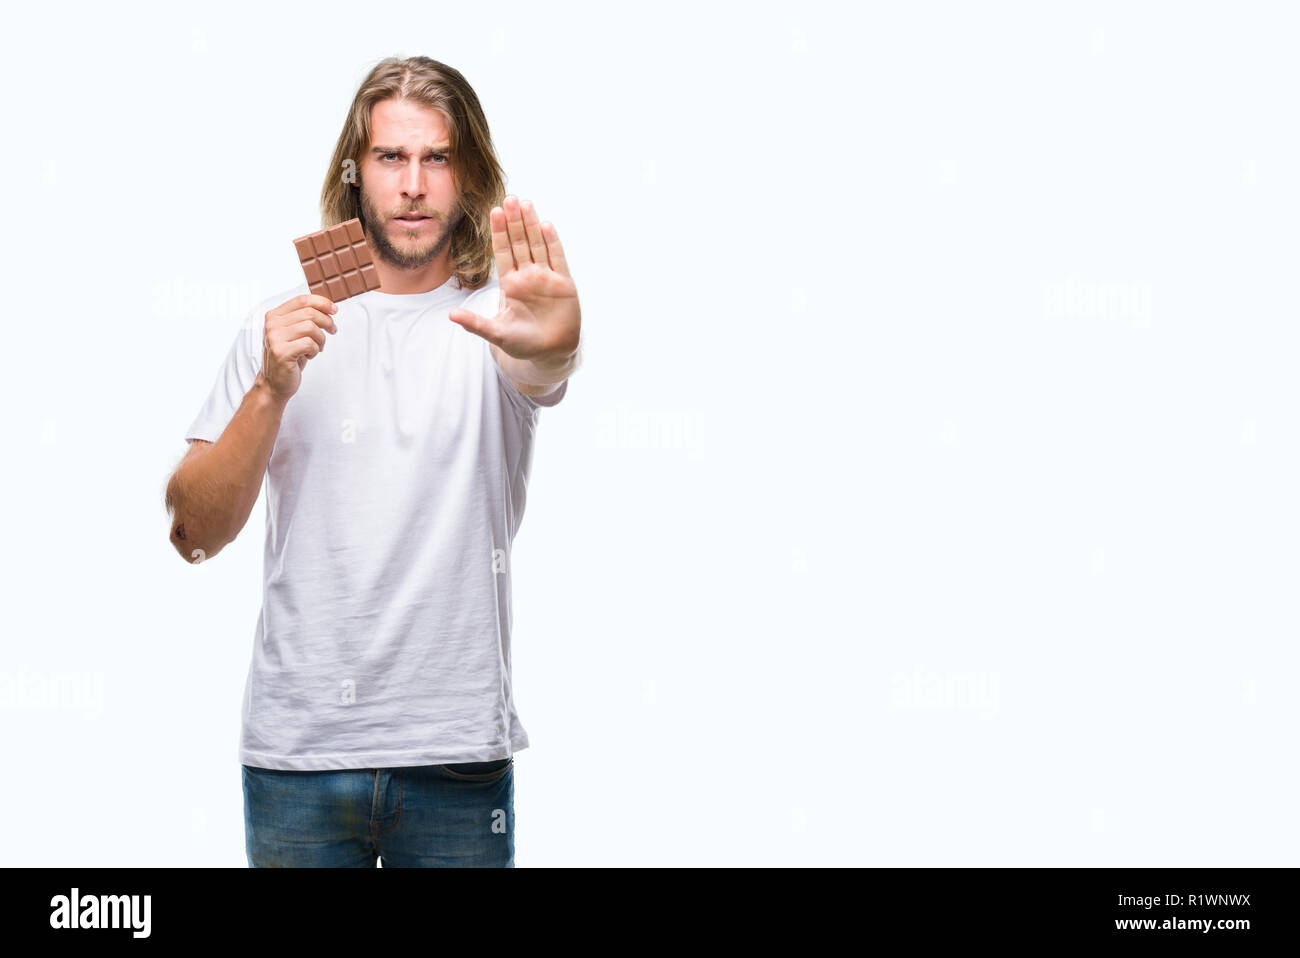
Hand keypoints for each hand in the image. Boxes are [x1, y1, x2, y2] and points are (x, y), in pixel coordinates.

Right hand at [259, 293, 337, 400]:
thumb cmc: (288, 357)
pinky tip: (309, 355)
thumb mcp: (294, 333)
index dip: (322, 303)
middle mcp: (272, 324)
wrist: (274, 383)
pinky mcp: (281, 352)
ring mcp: (274, 338)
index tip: (334, 309)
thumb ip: (304, 318)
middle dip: (327, 322)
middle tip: (332, 331)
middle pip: (309, 313)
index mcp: (274, 316)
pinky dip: (315, 350)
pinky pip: (309, 343)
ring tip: (317, 347)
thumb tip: (328, 308)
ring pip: (311, 327)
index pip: (302, 300)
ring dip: (321, 339)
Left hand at [448, 196, 580, 362]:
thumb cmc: (523, 344)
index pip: (503, 252)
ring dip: (532, 225)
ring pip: (538, 245)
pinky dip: (553, 242)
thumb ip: (476, 324)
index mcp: (510, 284)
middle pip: (520, 243)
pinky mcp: (564, 283)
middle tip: (509, 199)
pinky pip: (558, 259)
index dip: (499, 232)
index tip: (494, 212)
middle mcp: (527, 276)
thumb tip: (451, 316)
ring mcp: (546, 277)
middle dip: (514, 221)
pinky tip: (546, 225)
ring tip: (525, 203)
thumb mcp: (497, 334)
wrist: (551, 353)